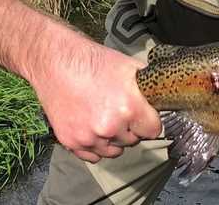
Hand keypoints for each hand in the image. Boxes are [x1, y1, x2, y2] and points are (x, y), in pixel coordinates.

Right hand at [30, 35, 160, 162]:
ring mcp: (89, 137)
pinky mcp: (71, 142)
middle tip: (120, 111)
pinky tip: (93, 128)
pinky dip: (95, 146)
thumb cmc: (94, 62)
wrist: (57, 62)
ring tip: (105, 118)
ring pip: (113, 151)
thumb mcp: (130, 67)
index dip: (150, 121)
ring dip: (113, 139)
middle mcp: (110, 127)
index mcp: (129, 108)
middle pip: (133, 141)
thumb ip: (147, 88)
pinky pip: (92, 156)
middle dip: (130, 128)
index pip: (153, 130)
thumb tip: (161, 99)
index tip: (144, 116)